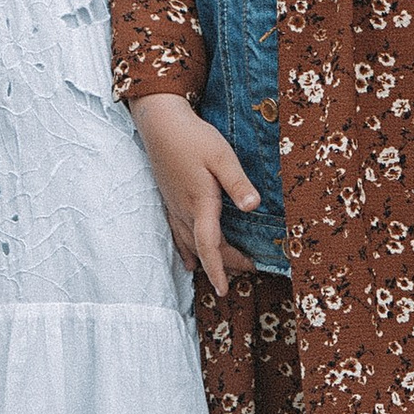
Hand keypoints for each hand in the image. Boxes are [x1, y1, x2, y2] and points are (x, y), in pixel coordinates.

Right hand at [130, 91, 260, 295]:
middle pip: (204, 248)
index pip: (209, 246)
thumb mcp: (221, 155)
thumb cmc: (193, 136)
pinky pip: (178, 234)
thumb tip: (254, 207)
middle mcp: (184, 210)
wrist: (159, 122)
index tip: (224, 290)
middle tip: (249, 268)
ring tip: (226, 269)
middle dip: (225, 263)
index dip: (218, 270)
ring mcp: (174, 206)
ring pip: (190, 243)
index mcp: (200, 203)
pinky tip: (188, 259)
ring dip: (208, 258)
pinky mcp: (169, 199)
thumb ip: (237, 182)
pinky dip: (187, 250)